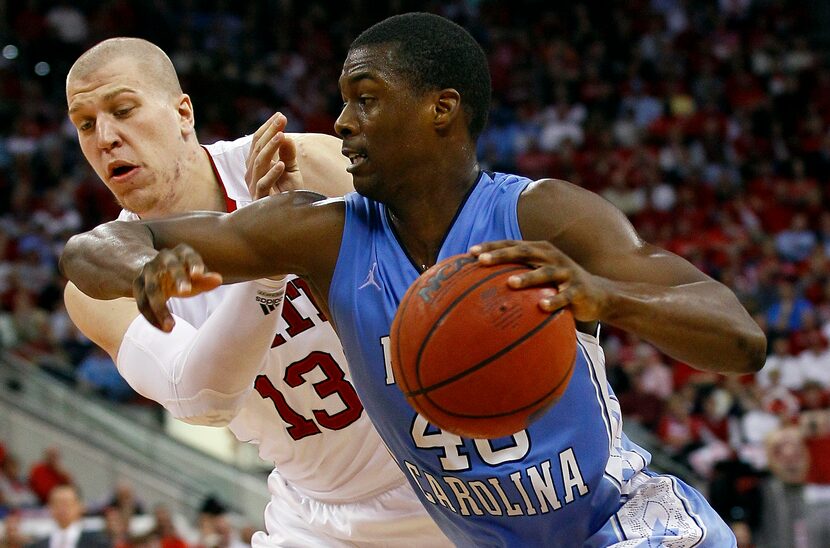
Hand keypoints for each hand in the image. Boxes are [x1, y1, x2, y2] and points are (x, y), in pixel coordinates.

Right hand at [133, 244, 222, 331]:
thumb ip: (206, 279)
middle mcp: (163, 259)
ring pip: (151, 290)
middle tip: (186, 292)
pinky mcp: (138, 285)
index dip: (194, 263)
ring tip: (170, 327)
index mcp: (182, 253)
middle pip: (170, 268)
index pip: (189, 255)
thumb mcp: (196, 276)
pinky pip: (142, 303)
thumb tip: (218, 280)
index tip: (198, 273)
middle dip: (178, 279)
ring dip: (160, 309)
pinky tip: (162, 328)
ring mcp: (148, 272)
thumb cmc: (185, 274)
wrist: (157, 272)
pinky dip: (151, 317)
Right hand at [245, 112, 304, 198]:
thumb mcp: (291, 171)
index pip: (257, 143)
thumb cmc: (288, 194)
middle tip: (281, 119)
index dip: (268, 129)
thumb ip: (288, 154)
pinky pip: (263, 184)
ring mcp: (254, 186)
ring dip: (270, 148)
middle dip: (269, 132)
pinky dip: (272, 174)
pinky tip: (281, 164)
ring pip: (259, 163)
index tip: (280, 116)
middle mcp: (252, 174)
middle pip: (258, 149)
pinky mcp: (260, 199)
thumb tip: (286, 135)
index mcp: (256, 165)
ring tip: (281, 135)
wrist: (290, 217)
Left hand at [470, 240, 610, 321]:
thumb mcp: (539, 276)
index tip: (470, 252)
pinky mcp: (578, 290)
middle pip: (524, 252)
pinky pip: (565, 296)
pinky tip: (542, 307)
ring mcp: (566, 272)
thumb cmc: (558, 285)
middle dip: (501, 255)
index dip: (491, 247)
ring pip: (544, 273)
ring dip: (527, 277)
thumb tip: (482, 288)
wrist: (598, 294)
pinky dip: (554, 301)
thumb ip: (516, 275)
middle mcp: (551, 257)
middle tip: (481, 260)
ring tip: (510, 283)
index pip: (512, 245)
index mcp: (539, 251)